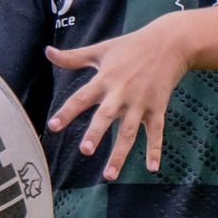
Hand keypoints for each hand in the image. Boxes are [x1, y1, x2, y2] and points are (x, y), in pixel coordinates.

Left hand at [46, 15, 195, 179]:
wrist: (169, 43)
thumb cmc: (131, 46)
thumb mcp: (101, 50)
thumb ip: (73, 57)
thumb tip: (47, 52)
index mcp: (105, 80)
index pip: (81, 98)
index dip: (67, 112)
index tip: (53, 126)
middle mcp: (121, 93)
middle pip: (107, 116)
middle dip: (96, 133)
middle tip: (85, 150)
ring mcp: (141, 103)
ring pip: (129, 131)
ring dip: (120, 153)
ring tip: (109, 175)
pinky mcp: (158, 108)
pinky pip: (156, 132)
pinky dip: (155, 150)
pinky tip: (153, 168)